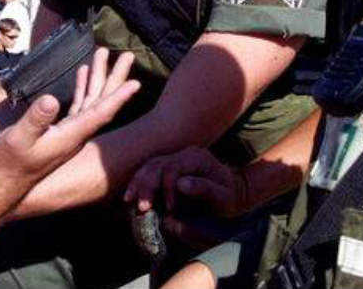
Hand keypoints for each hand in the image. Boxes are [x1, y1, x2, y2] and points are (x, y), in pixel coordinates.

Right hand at [0, 49, 139, 185]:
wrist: (6, 182)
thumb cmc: (11, 162)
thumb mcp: (20, 138)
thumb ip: (36, 119)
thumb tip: (51, 99)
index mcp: (72, 135)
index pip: (101, 113)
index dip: (118, 98)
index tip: (136, 83)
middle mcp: (77, 133)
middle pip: (102, 101)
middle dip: (116, 77)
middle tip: (129, 56)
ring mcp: (70, 131)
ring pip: (92, 100)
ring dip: (99, 77)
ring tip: (105, 54)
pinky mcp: (61, 130)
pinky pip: (79, 104)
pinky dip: (83, 86)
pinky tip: (83, 71)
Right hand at [124, 146, 246, 217]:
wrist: (233, 192)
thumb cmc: (230, 197)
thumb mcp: (224, 196)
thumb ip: (204, 188)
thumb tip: (180, 184)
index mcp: (197, 158)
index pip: (173, 168)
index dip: (166, 188)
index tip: (169, 209)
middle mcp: (184, 154)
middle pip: (157, 164)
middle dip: (146, 186)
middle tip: (141, 208)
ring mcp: (174, 159)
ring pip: (149, 165)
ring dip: (138, 183)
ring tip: (129, 201)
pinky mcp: (168, 167)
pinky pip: (148, 171)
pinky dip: (138, 183)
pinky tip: (131, 195)